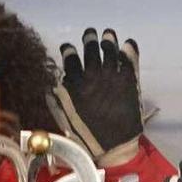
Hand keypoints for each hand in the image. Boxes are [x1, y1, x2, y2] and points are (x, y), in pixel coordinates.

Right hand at [47, 27, 142, 165]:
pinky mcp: (130, 83)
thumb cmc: (86, 137)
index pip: (71, 60)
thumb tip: (52, 85)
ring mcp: (113, 78)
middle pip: (91, 51)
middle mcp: (93, 78)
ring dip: (109, 41)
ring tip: (108, 34)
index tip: (68, 47)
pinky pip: (129, 62)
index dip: (69, 51)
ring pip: (110, 52)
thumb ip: (57, 99)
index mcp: (76, 85)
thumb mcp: (64, 118)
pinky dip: (129, 51)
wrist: (113, 148)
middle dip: (90, 40)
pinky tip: (128, 44)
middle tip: (90, 33)